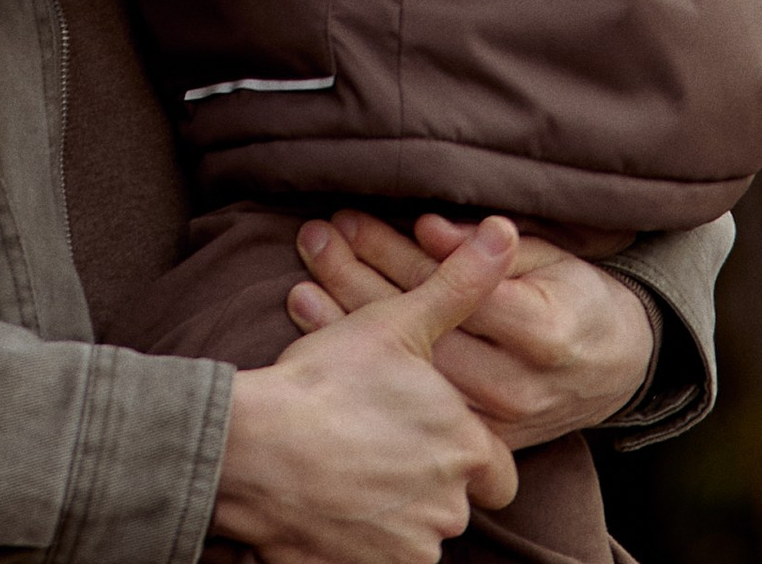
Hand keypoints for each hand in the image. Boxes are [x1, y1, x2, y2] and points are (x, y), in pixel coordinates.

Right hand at [214, 217, 520, 563]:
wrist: (258, 449)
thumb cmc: (327, 381)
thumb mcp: (396, 322)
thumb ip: (459, 285)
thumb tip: (503, 231)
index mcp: (467, 448)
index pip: (496, 472)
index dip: (465, 453)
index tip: (423, 434)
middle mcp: (451, 508)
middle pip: (453, 503)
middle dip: (423, 481)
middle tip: (374, 444)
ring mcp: (413, 549)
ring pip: (418, 534)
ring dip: (392, 512)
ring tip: (347, 469)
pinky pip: (380, 561)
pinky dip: (362, 541)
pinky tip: (332, 504)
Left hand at [285, 211, 657, 447]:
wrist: (606, 371)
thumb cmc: (571, 300)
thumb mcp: (548, 257)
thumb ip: (489, 248)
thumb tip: (427, 227)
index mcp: (542, 333)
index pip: (455, 290)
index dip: (400, 253)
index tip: (350, 218)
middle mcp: (516, 384)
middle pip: (422, 330)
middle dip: (361, 275)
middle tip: (315, 235)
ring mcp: (495, 422)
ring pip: (408, 369)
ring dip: (350, 321)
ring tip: (302, 276)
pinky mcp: (477, 441)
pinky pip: (410, 401)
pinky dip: (365, 364)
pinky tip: (323, 330)